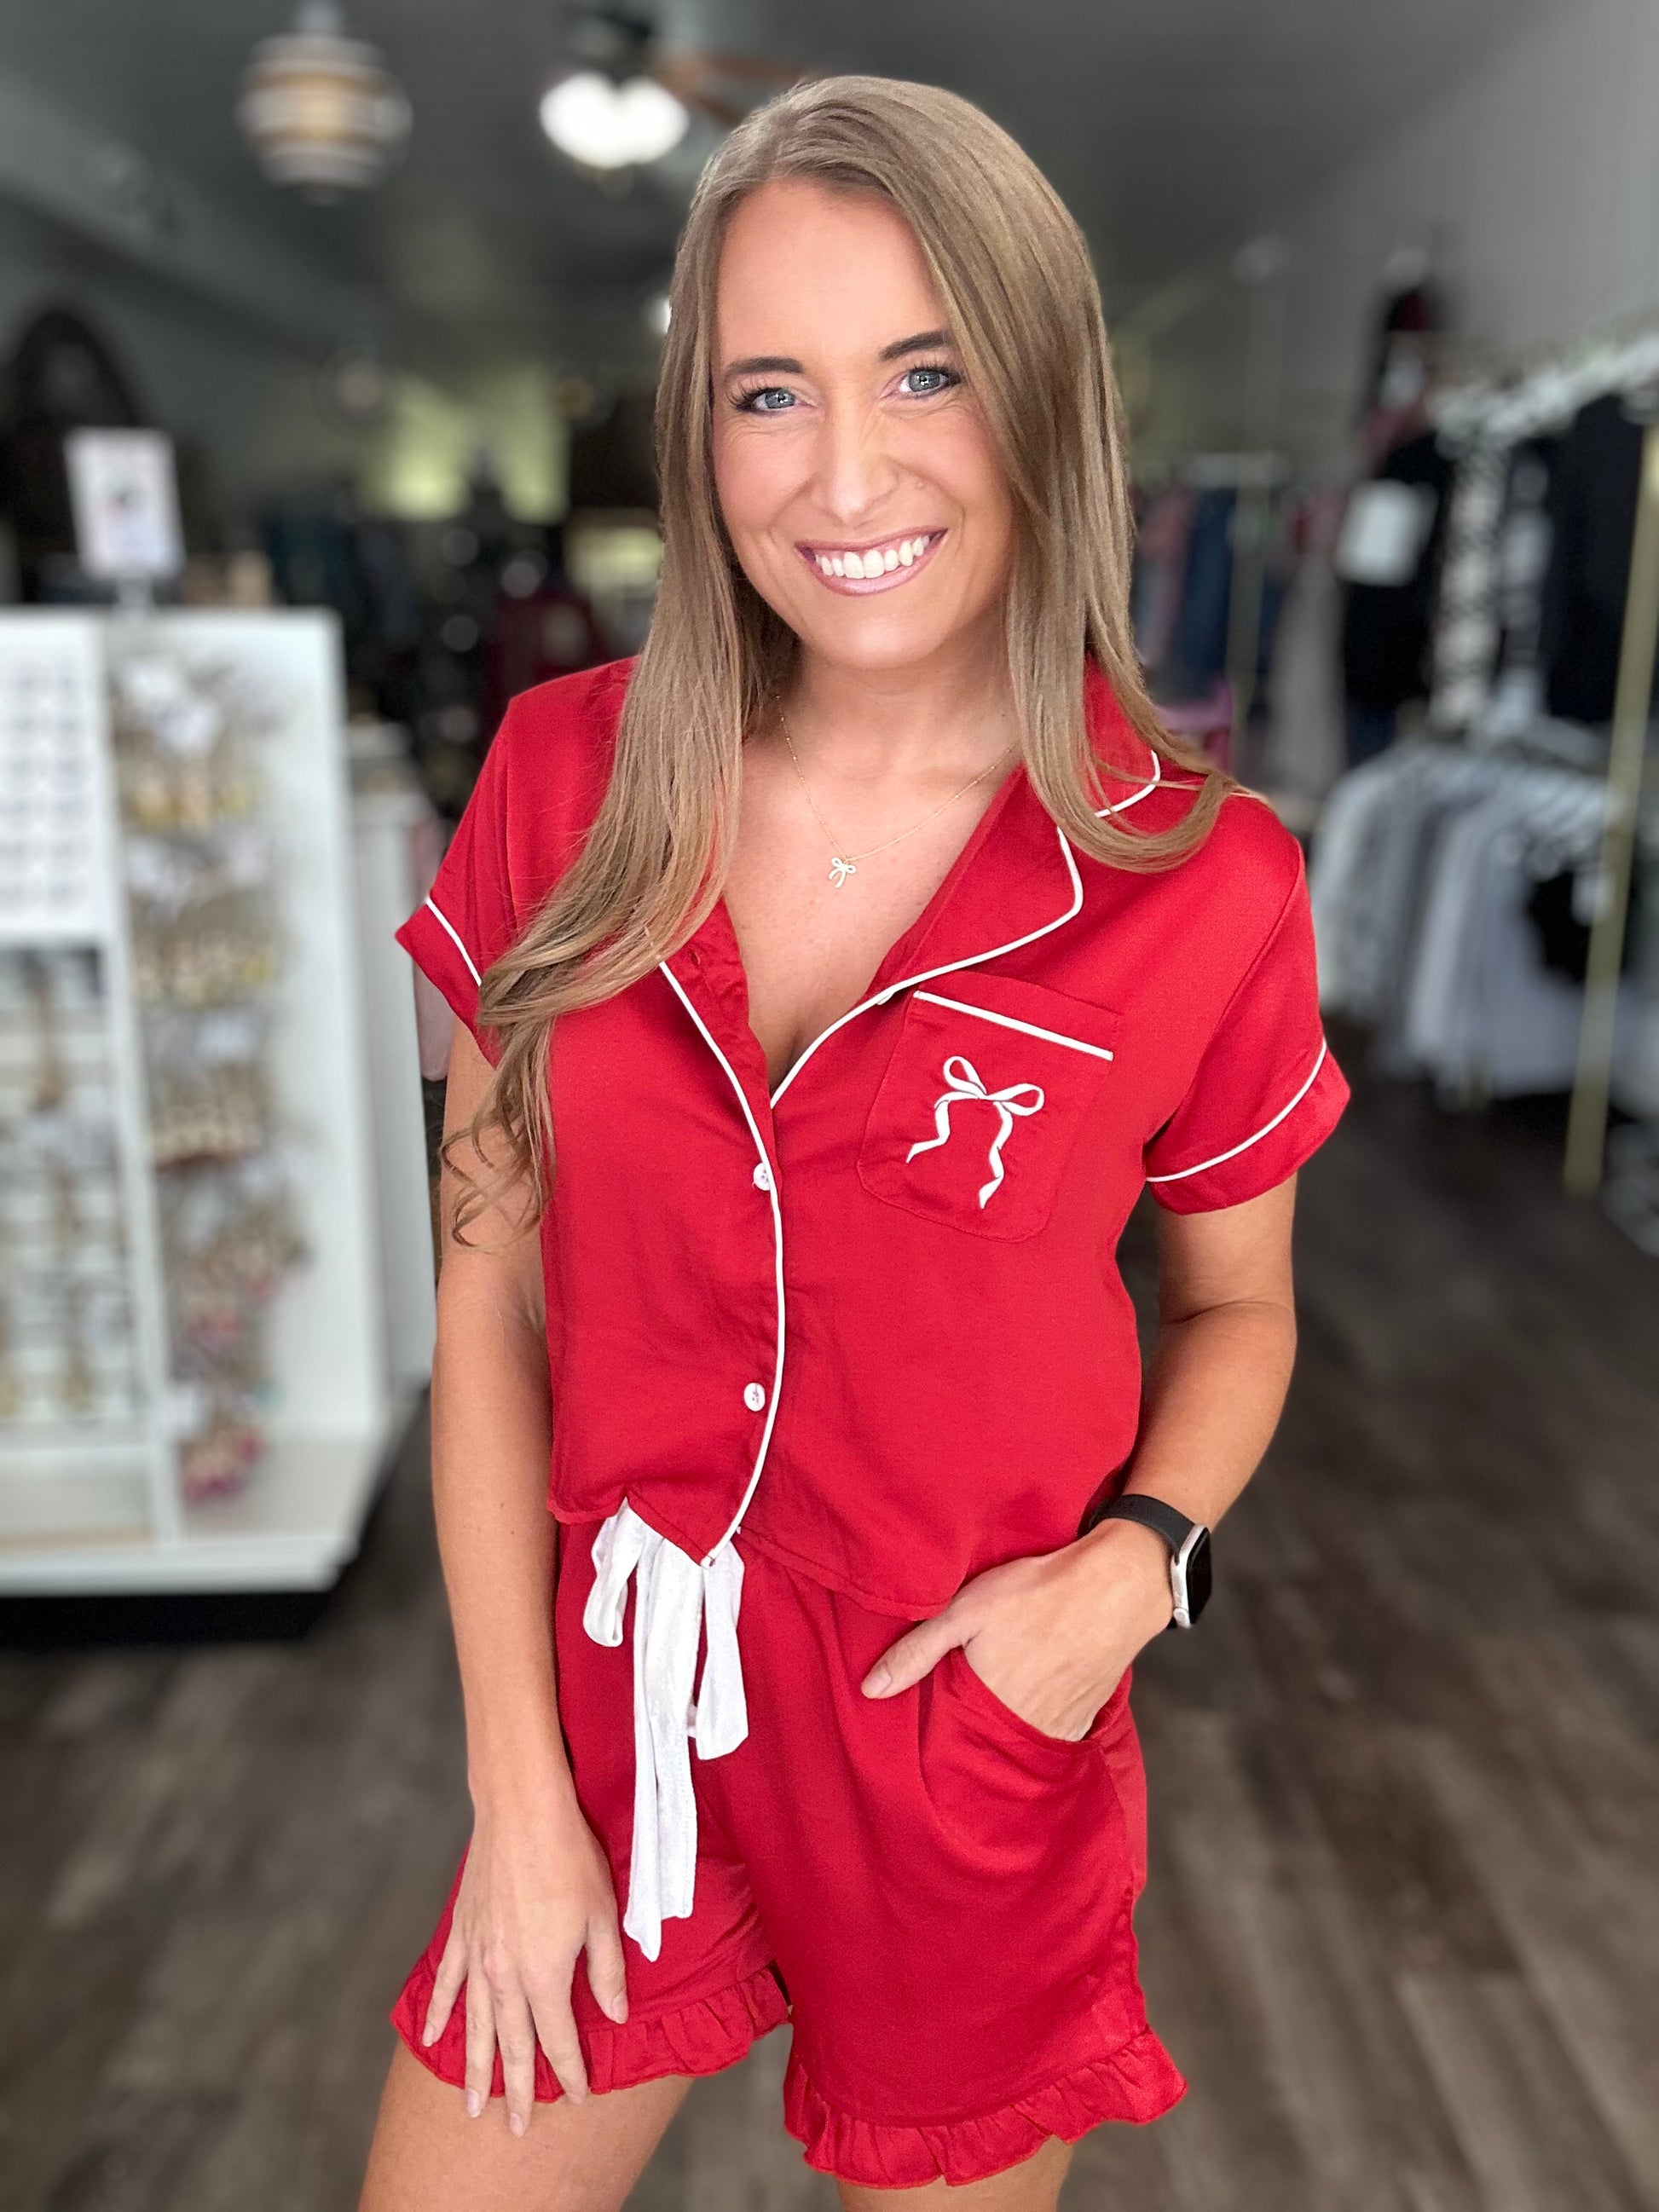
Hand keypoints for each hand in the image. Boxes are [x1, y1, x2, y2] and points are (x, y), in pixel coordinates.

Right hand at [420, 1782, 627, 2134]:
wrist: (522, 1812)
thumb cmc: (571, 1859)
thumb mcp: (603, 1916)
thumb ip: (607, 1972)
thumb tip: (614, 2017)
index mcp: (544, 1975)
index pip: (558, 2039)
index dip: (569, 2072)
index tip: (578, 2097)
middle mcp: (505, 1975)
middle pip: (511, 2045)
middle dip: (516, 2090)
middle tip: (516, 2129)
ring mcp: (478, 1956)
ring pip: (475, 2026)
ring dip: (474, 2068)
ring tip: (472, 2106)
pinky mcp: (462, 1933)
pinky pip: (448, 1984)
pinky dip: (438, 2013)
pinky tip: (430, 2038)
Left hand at [860, 1518, 1174, 1739]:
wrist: (1115, 1589)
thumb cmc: (1036, 1593)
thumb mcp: (965, 1610)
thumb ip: (916, 1651)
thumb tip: (870, 1690)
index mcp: (984, 1704)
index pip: (948, 1733)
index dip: (938, 1724)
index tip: (932, 1712)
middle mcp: (1020, 1726)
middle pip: (984, 1741)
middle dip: (970, 1731)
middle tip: (968, 1701)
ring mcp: (1058, 1728)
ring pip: (1019, 1742)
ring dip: (1006, 1732)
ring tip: (1000, 1702)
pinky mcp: (1083, 1719)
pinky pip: (1054, 1739)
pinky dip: (1040, 1729)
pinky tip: (1034, 1705)